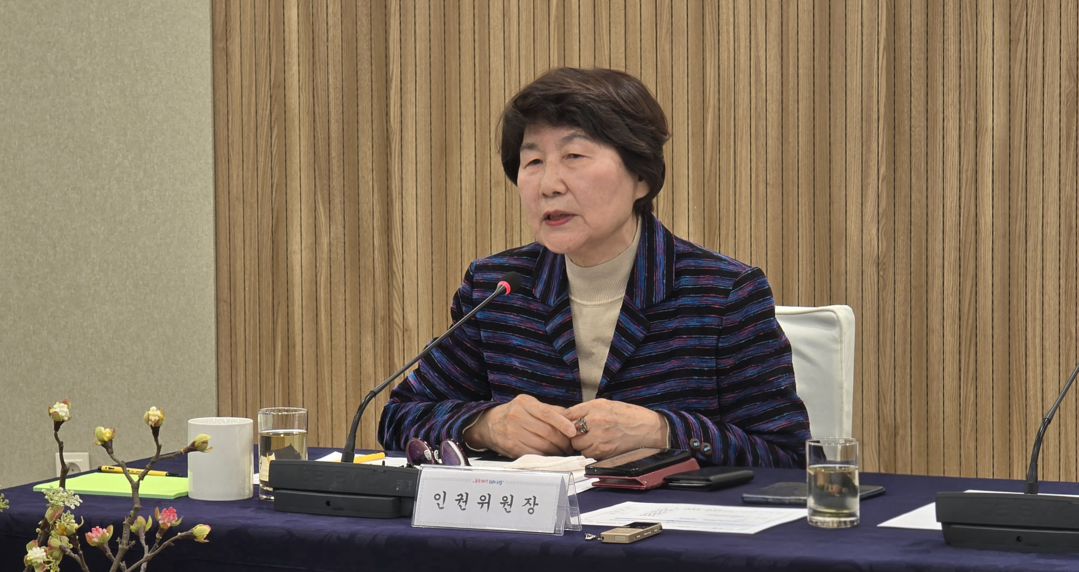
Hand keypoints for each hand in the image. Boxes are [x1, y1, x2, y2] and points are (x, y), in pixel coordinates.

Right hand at [463, 395, 578, 458]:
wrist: (489, 424)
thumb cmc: (514, 413)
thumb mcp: (528, 404)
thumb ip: (549, 409)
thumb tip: (571, 417)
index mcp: (524, 403)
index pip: (547, 413)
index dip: (562, 423)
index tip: (573, 431)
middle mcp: (517, 417)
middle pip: (547, 431)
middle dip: (563, 441)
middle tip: (570, 445)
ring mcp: (513, 433)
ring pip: (542, 444)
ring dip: (557, 450)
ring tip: (563, 450)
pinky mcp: (512, 447)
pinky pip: (535, 453)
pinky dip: (546, 455)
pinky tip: (551, 454)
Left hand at [562, 399, 667, 459]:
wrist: (648, 429)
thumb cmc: (629, 416)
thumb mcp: (607, 404)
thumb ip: (588, 409)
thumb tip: (570, 416)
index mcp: (596, 407)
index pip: (569, 414)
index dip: (567, 419)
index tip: (568, 423)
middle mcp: (595, 421)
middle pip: (571, 431)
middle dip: (574, 433)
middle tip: (581, 433)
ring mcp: (599, 437)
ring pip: (578, 445)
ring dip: (582, 444)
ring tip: (592, 439)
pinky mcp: (604, 451)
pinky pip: (588, 454)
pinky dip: (591, 451)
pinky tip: (599, 445)